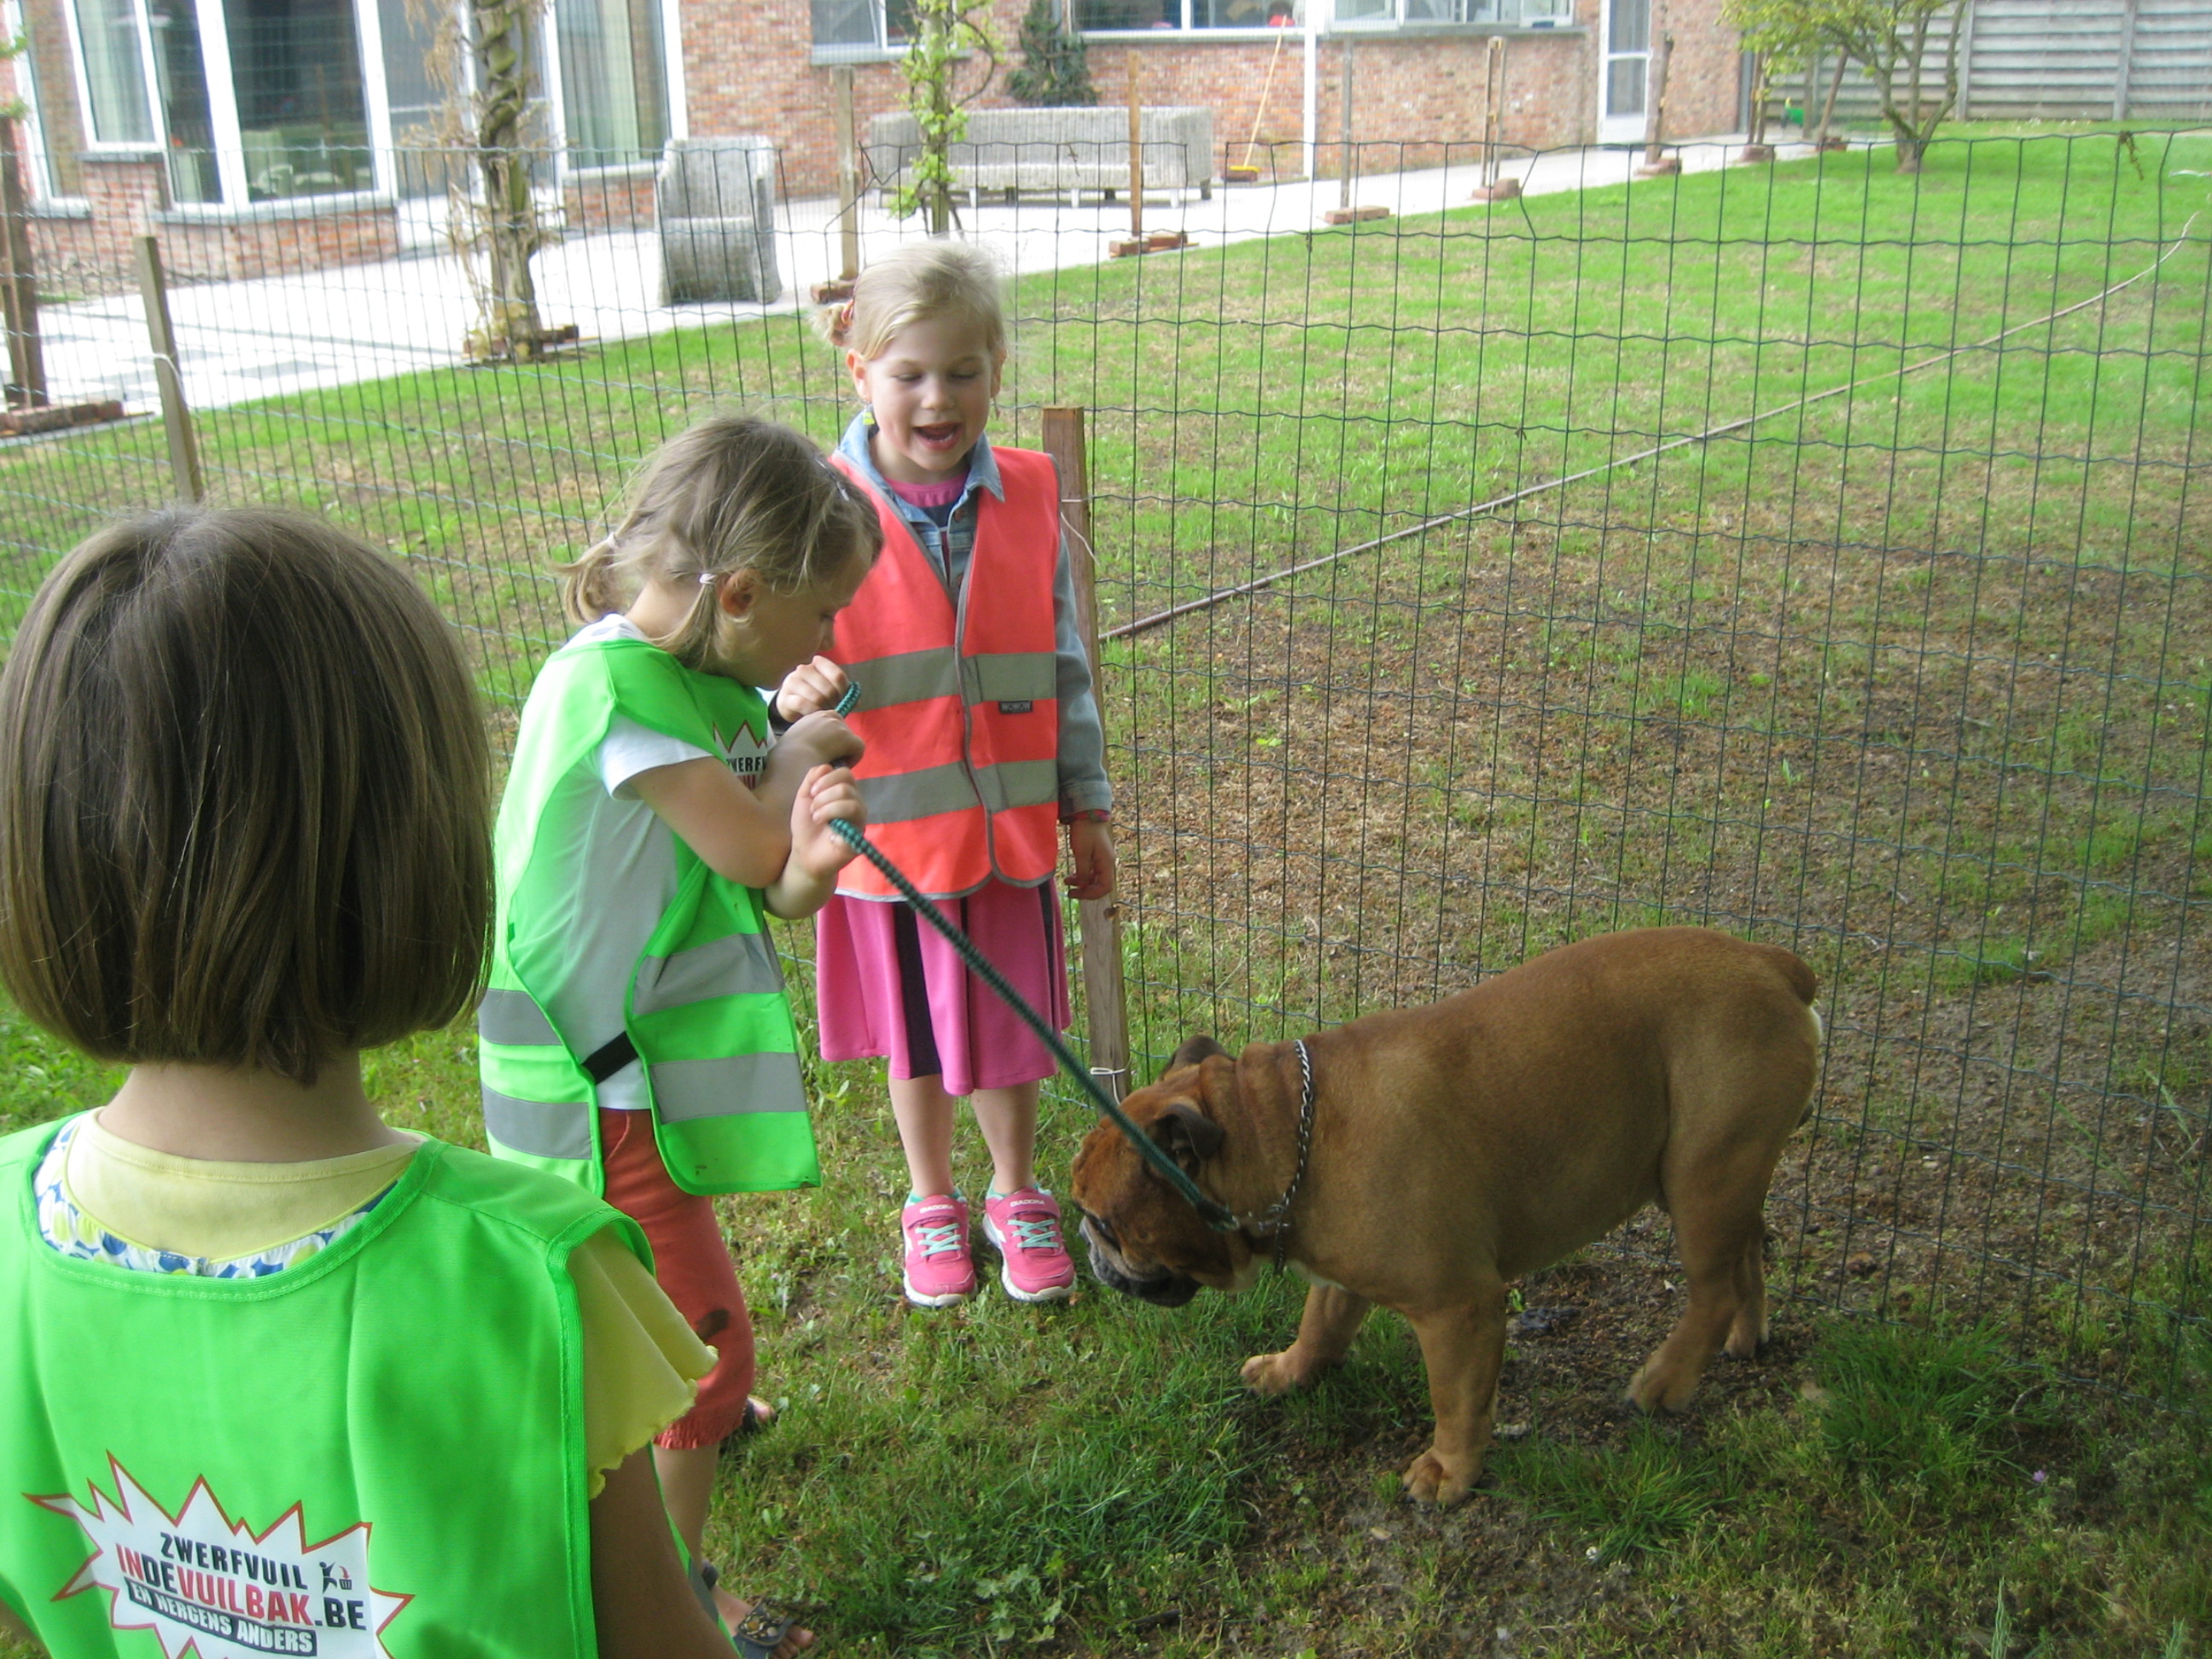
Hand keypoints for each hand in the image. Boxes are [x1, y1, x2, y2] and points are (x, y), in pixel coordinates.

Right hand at [775, 655, 849, 721]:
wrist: (790, 705)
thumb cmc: (815, 696)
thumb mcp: (830, 690)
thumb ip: (844, 692)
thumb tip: (856, 702)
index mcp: (818, 664)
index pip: (837, 675)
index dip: (844, 691)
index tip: (844, 700)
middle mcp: (804, 669)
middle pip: (828, 688)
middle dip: (834, 703)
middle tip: (834, 709)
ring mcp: (792, 682)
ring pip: (816, 697)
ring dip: (824, 709)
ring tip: (824, 713)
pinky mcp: (785, 697)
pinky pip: (803, 704)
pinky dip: (812, 712)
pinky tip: (814, 715)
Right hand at [779, 709, 863, 769]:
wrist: (791, 761)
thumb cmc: (786, 758)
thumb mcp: (793, 742)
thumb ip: (806, 739)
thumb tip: (813, 747)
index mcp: (812, 716)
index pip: (830, 723)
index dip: (830, 740)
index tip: (822, 753)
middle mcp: (826, 715)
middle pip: (843, 730)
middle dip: (839, 744)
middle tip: (830, 760)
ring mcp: (838, 725)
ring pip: (850, 740)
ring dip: (845, 752)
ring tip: (833, 765)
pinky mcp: (847, 738)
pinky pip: (859, 749)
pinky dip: (853, 760)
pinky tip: (838, 767)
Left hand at [790, 765, 865, 882]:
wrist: (804, 854)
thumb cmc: (806, 826)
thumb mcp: (804, 797)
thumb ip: (812, 779)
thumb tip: (826, 766)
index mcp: (844, 793)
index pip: (845, 773)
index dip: (827, 779)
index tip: (811, 792)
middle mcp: (856, 804)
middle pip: (847, 787)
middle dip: (823, 796)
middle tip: (812, 810)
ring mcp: (859, 822)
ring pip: (851, 802)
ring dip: (827, 808)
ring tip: (816, 819)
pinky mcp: (858, 839)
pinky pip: (853, 823)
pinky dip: (834, 824)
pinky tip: (827, 833)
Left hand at [1066, 816, 1115, 901]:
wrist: (1086, 814)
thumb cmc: (1085, 832)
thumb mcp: (1082, 853)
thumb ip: (1083, 872)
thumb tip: (1083, 886)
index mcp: (1107, 863)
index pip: (1105, 887)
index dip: (1092, 894)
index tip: (1077, 893)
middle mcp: (1107, 863)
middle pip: (1100, 885)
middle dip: (1085, 890)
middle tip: (1071, 892)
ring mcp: (1102, 859)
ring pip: (1094, 879)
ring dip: (1082, 883)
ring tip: (1067, 882)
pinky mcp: (1096, 856)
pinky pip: (1091, 871)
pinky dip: (1082, 875)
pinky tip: (1071, 876)